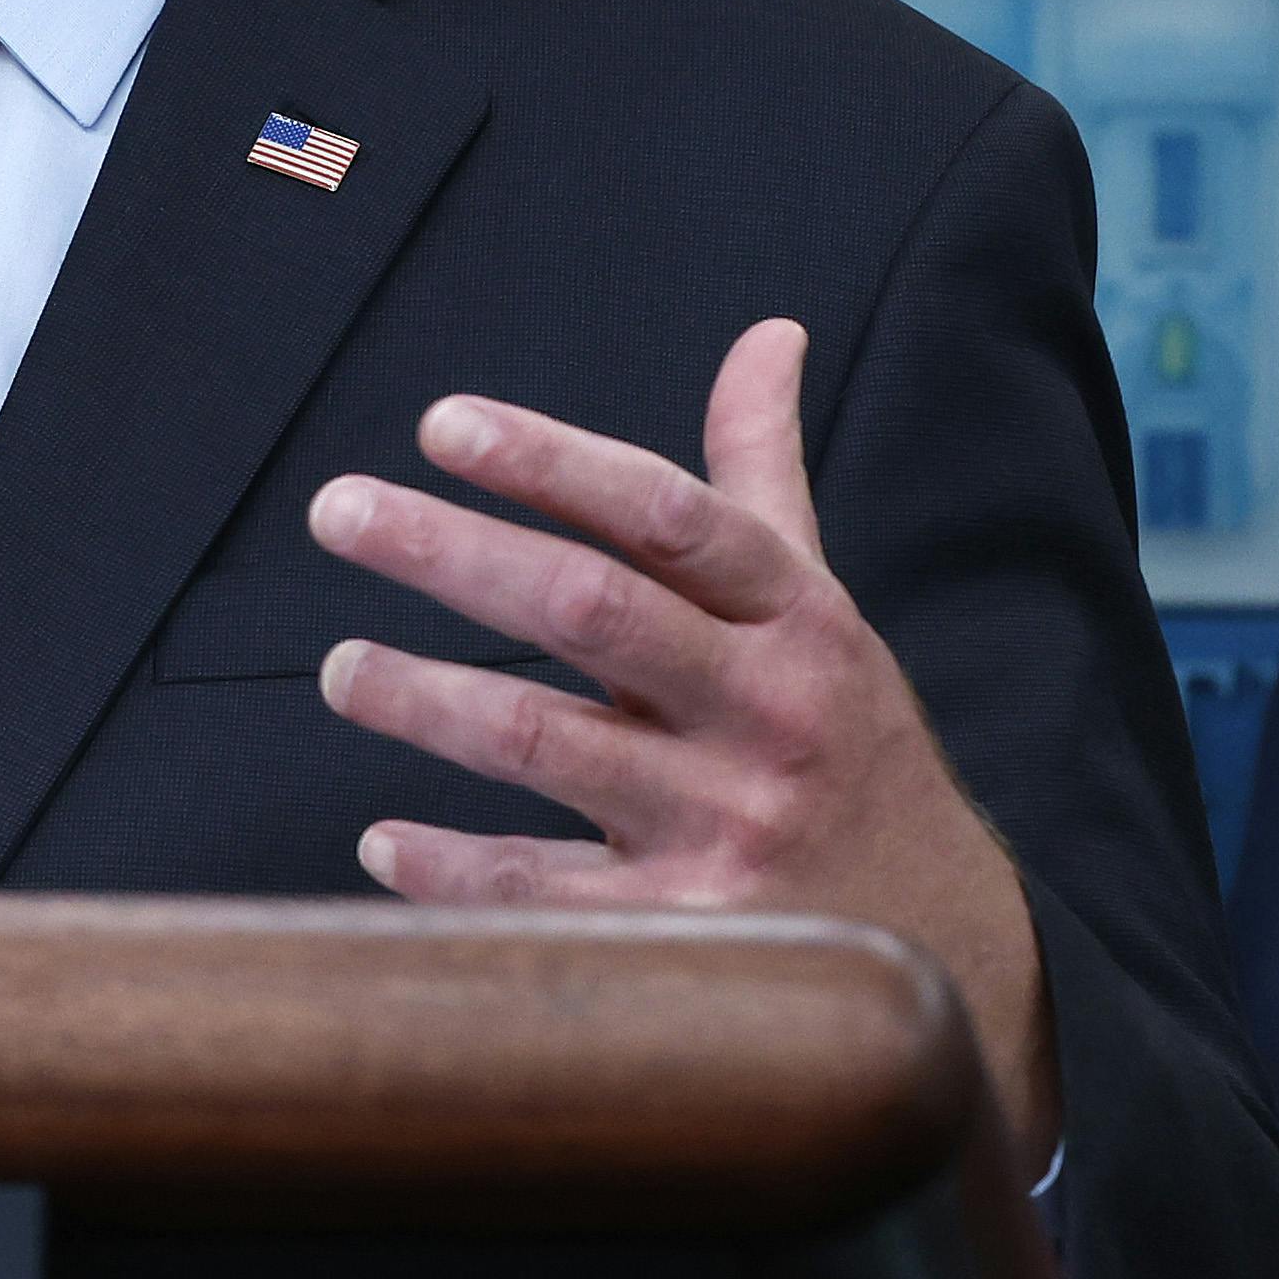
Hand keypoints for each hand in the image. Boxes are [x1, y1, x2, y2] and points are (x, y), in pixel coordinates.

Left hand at [303, 316, 1061, 1169]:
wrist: (940, 944)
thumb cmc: (841, 742)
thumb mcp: (821, 607)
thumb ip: (764, 476)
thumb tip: (767, 333)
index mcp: (796, 615)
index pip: (667, 514)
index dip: (553, 463)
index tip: (442, 422)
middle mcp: (767, 708)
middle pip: (591, 609)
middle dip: (453, 552)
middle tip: (338, 508)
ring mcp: (729, 824)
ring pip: (547, 744)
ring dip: (425, 700)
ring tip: (339, 669)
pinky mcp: (691, 933)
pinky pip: (544, 895)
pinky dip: (452, 871)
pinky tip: (382, 842)